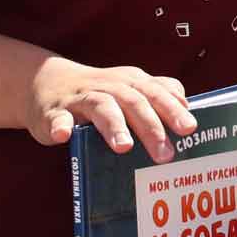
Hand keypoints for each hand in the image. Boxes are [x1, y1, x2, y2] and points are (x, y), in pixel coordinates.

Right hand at [28, 60, 196, 159]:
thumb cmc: (101, 93)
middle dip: (151, 127)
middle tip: (165, 154)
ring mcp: (81, 98)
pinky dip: (62, 126)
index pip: (156, 93)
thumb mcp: (130, 90)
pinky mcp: (55, 112)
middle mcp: (110, 87)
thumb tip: (188, 114)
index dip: (173, 109)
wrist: (47, 82)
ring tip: (124, 147)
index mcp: (131, 83)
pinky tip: (64, 136)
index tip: (190, 128)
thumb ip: (158, 98)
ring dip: (113, 125)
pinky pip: (58, 118)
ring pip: (101, 107)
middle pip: (134, 102)